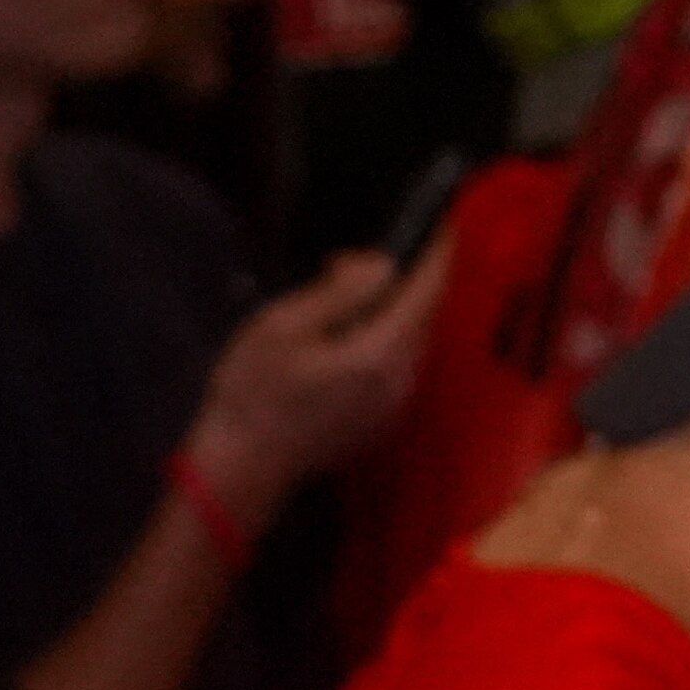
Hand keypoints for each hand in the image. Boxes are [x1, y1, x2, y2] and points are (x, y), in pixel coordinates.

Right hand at [191, 244, 454, 518]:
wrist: (242, 465)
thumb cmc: (251, 393)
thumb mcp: (283, 325)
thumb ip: (340, 292)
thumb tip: (384, 265)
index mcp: (380, 352)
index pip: (427, 291)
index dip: (439, 254)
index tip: (447, 224)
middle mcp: (401, 378)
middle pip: (423, 314)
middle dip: (403, 280)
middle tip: (351, 264)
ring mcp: (395, 402)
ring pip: (410, 340)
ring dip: (389, 311)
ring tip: (337, 298)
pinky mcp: (382, 418)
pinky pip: (396, 365)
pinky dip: (381, 340)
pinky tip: (340, 340)